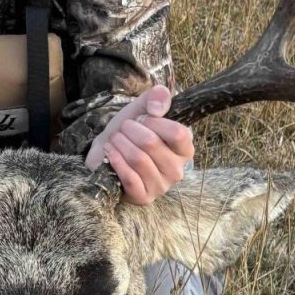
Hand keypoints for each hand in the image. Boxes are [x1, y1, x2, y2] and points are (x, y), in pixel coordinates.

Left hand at [84, 85, 193, 205]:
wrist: (108, 150)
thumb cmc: (131, 131)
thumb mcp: (144, 107)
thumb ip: (157, 97)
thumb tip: (157, 109)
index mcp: (185, 149)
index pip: (178, 133)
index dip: (155, 121)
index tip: (142, 117)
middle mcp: (177, 170)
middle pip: (152, 144)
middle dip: (130, 130)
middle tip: (124, 128)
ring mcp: (161, 186)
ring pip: (138, 159)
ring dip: (120, 143)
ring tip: (115, 139)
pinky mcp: (144, 197)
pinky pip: (129, 178)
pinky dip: (115, 160)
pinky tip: (109, 152)